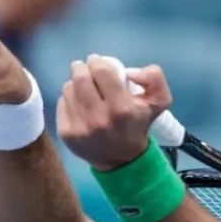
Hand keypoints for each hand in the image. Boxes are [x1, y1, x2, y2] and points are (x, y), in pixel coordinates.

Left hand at [57, 55, 171, 169]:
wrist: (121, 160)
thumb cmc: (138, 125)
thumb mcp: (159, 102)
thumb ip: (154, 78)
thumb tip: (129, 71)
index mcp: (122, 109)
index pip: (101, 71)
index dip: (97, 61)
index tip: (97, 62)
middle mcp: (99, 118)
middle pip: (80, 77)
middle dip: (82, 67)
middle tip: (86, 68)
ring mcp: (80, 127)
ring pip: (68, 88)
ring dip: (75, 83)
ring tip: (84, 89)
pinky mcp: (66, 133)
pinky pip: (62, 103)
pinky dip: (69, 99)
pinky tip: (79, 104)